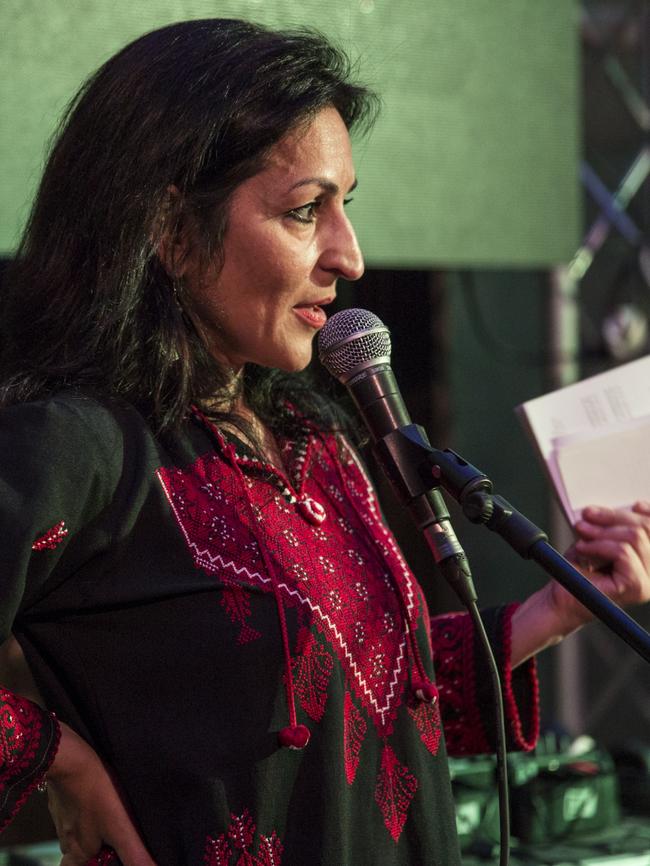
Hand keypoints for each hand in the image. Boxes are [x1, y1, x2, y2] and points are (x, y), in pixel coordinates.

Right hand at [46, 721, 156, 865]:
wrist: (69, 758)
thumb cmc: (95, 794)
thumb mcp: (120, 828)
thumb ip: (134, 855)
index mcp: (77, 852)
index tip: (105, 858)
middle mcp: (65, 839)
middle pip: (76, 854)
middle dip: (92, 850)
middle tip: (110, 840)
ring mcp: (60, 816)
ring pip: (75, 832)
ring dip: (90, 829)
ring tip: (110, 818)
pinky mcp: (61, 796)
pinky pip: (72, 809)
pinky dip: (84, 809)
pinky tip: (97, 798)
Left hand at [511, 501, 649, 666]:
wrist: (560, 599)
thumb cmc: (576, 573)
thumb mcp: (595, 542)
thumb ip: (609, 528)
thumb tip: (616, 508)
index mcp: (646, 561)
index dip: (648, 514)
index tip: (634, 504)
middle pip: (644, 529)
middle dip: (612, 517)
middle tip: (586, 517)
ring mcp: (646, 582)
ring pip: (633, 538)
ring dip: (601, 531)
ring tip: (581, 533)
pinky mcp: (635, 587)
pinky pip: (623, 552)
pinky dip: (599, 545)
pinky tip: (583, 548)